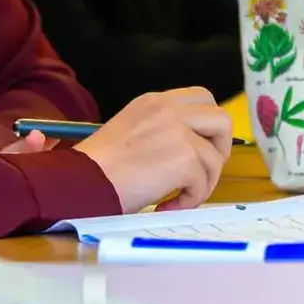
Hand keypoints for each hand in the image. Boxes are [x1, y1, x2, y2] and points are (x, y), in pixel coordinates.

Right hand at [74, 89, 232, 213]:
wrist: (82, 180)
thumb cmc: (98, 167)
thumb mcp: (133, 131)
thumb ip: (163, 130)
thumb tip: (193, 150)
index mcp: (155, 101)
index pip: (201, 97)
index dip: (208, 125)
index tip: (200, 147)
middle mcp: (169, 110)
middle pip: (221, 119)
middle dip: (220, 149)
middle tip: (203, 172)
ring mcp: (179, 132)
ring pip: (215, 158)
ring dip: (202, 183)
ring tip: (177, 198)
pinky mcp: (184, 159)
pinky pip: (202, 183)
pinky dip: (189, 200)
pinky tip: (165, 206)